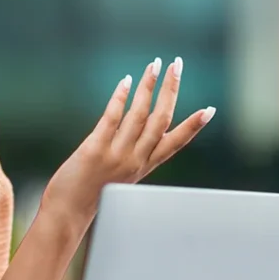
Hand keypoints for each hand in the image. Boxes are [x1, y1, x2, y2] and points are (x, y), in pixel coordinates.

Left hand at [41, 56, 214, 234]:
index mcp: (143, 167)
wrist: (67, 215)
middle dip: (171, 89)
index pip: (175, 143)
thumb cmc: (88, 195)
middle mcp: (135, 160)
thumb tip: (136, 135)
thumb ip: (130, 157)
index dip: (194, 126)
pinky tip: (125, 81)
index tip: (210, 109)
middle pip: (161, 119)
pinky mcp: (95, 150)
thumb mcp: (118, 177)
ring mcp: (116, 155)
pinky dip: (120, 97)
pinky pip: (112, 118)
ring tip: (155, 65)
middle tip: (178, 64)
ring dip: (148, 85)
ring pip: (139, 114)